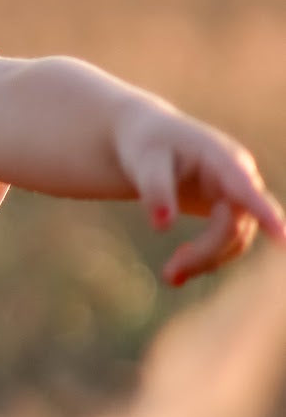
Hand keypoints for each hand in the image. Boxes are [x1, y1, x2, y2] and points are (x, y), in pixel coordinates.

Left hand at [113, 101, 285, 284]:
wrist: (150, 139)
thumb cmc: (148, 145)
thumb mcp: (144, 162)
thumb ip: (155, 190)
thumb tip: (162, 227)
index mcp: (221, 157)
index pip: (245, 190)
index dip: (266, 215)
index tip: (285, 239)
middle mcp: (239, 176)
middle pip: (236, 225)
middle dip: (207, 253)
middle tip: (169, 276)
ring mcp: (239, 194)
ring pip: (236, 239)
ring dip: (205, 261)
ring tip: (170, 277)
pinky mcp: (230, 210)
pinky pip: (229, 242)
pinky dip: (205, 259)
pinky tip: (176, 272)